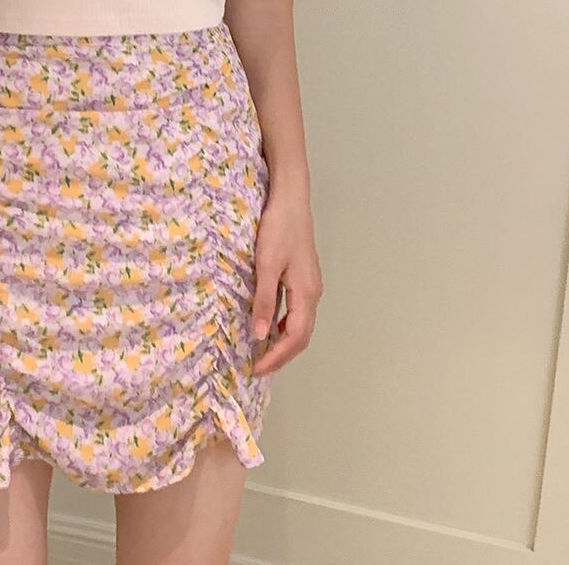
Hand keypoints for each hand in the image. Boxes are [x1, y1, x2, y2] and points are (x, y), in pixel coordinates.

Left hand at [250, 193, 323, 375]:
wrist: (291, 199)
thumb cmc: (279, 228)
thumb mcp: (266, 265)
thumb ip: (264, 301)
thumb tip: (260, 336)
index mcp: (306, 293)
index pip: (295, 338)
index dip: (276, 358)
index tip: (256, 370)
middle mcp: (313, 293)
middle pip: (301, 336)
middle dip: (281, 355)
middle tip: (257, 367)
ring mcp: (310, 284)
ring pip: (300, 324)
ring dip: (283, 341)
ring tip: (261, 352)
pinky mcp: (303, 276)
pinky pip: (296, 310)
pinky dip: (283, 324)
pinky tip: (268, 323)